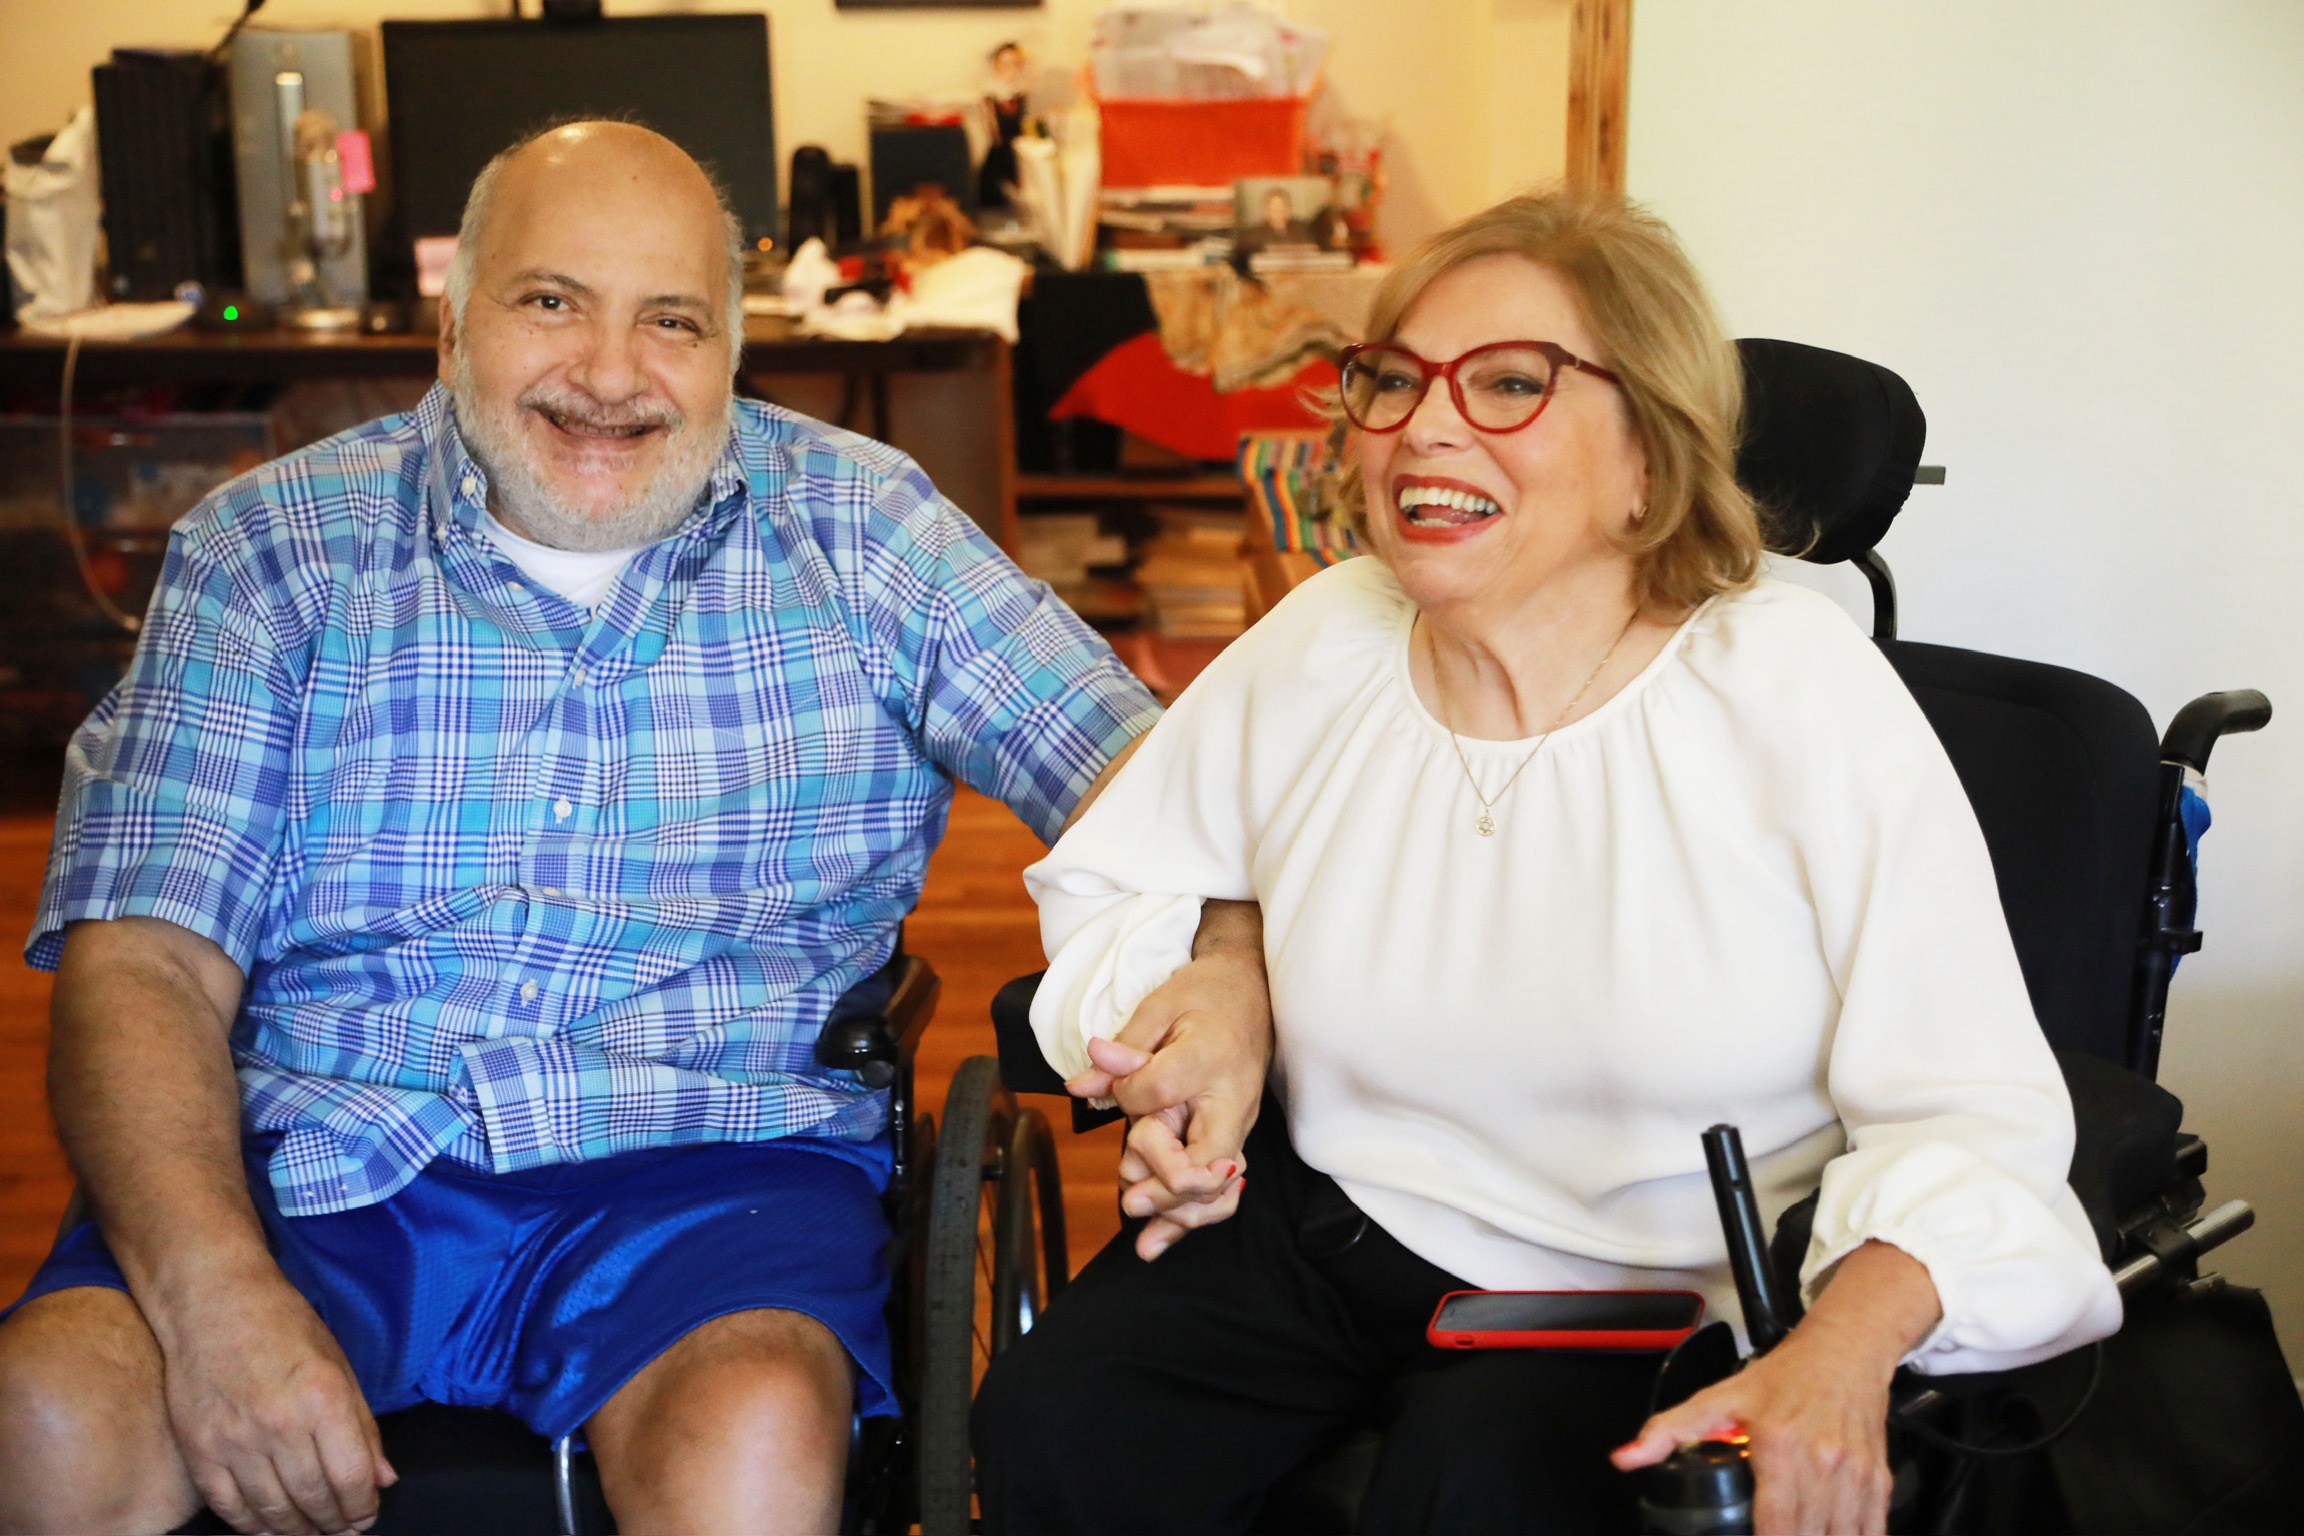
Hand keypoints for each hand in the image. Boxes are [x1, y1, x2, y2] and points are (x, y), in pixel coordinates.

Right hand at [153, 1265, 395, 1533]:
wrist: (212, 1304)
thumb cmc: (284, 1327)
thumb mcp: (339, 1365)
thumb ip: (363, 1427)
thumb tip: (384, 1479)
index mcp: (322, 1398)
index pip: (351, 1476)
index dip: (363, 1507)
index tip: (367, 1516)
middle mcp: (279, 1424)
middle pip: (313, 1498)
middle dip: (334, 1524)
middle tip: (343, 1531)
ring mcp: (234, 1441)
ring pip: (272, 1511)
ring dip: (297, 1531)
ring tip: (312, 1533)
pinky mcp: (199, 1451)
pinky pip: (229, 1507)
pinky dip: (253, 1527)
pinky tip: (270, 1529)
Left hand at [1066, 903, 1271, 1259]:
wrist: (1250, 992)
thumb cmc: (1204, 996)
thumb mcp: (1159, 1008)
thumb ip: (1124, 1052)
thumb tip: (1083, 1083)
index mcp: (1207, 1061)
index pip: (1157, 1093)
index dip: (1127, 1095)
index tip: (1116, 1077)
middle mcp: (1229, 1102)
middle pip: (1200, 1164)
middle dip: (1163, 1187)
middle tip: (1128, 1192)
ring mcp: (1236, 1125)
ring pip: (1215, 1190)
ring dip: (1177, 1215)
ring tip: (1143, 1239)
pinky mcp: (1232, 1139)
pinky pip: (1221, 1190)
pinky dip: (1193, 1218)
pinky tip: (1158, 1241)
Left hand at [1611, 1328, 1894, 1533]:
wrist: (1844, 1351)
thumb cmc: (1785, 1376)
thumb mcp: (1720, 1397)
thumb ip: (1669, 1431)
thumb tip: (1626, 1458)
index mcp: (1780, 1447)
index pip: (1775, 1524)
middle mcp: (1822, 1463)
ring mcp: (1854, 1475)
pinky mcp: (1878, 1481)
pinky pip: (1871, 1529)